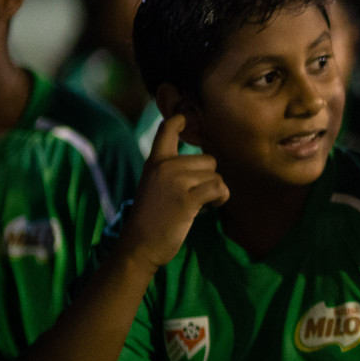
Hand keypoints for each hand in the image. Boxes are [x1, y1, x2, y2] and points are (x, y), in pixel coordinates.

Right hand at [117, 115, 228, 271]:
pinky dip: (221, 198)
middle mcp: (164, 166)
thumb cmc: (151, 219)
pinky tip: (211, 207)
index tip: (186, 115)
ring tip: (201, 205)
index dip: (180, 120)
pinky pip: (218, 188)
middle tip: (198, 196)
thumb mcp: (154, 186)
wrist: (139, 245)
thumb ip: (171, 171)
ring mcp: (175, 181)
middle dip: (210, 178)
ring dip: (216, 191)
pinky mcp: (187, 198)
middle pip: (208, 159)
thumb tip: (205, 164)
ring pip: (215, 175)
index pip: (166, 130)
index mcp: (154, 162)